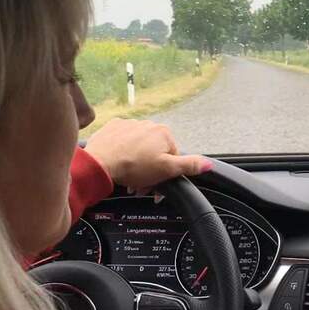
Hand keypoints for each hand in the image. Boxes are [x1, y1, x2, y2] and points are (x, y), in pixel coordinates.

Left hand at [84, 119, 212, 191]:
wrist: (99, 163)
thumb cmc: (133, 166)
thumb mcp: (167, 170)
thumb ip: (189, 165)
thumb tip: (209, 163)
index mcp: (164, 133)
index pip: (172, 156)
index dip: (165, 174)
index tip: (154, 186)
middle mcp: (149, 123)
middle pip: (155, 151)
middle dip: (149, 169)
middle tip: (140, 186)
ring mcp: (130, 124)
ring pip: (138, 146)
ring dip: (136, 161)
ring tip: (127, 177)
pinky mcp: (113, 127)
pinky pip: (122, 139)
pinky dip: (122, 150)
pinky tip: (118, 161)